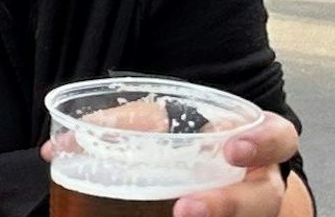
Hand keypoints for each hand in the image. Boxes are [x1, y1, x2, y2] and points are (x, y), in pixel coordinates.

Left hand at [40, 110, 302, 216]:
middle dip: (230, 204)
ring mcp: (251, 213)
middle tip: (186, 208)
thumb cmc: (182, 145)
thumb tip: (56, 148)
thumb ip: (117, 127)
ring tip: (179, 216)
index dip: (264, 142)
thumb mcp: (158, 126)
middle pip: (266, 197)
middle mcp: (260, 183)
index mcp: (249, 141)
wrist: (204, 182)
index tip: (231, 149)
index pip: (279, 137)